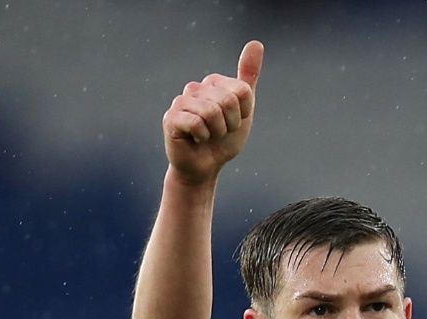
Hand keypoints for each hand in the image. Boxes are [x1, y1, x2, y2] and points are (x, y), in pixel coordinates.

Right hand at [163, 40, 263, 184]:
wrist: (205, 167)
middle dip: (230, 124)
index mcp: (214, 83)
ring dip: (217, 132)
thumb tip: (256, 42)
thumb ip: (248, 77)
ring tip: (207, 136)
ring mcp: (181, 102)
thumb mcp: (244, 109)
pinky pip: (197, 123)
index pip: (241, 91)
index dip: (243, 113)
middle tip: (219, 132)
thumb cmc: (223, 140)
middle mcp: (196, 88)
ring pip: (212, 112)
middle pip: (228, 100)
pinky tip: (195, 140)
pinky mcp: (171, 118)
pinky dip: (202, 137)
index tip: (232, 122)